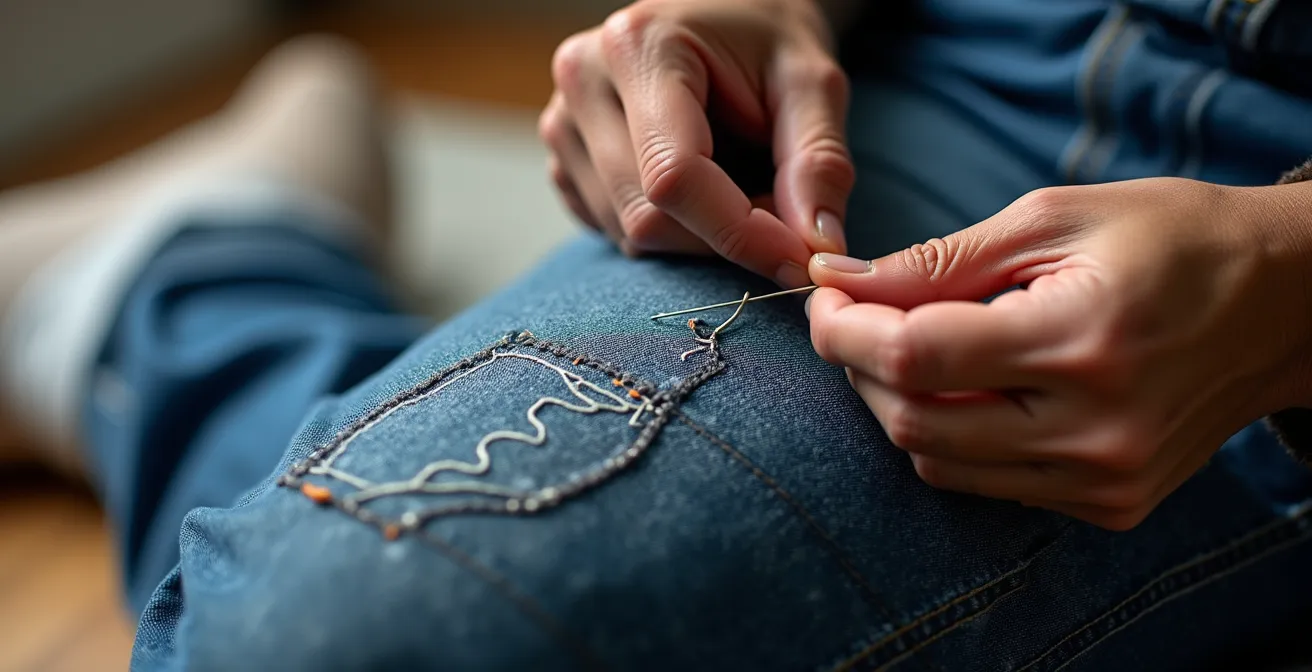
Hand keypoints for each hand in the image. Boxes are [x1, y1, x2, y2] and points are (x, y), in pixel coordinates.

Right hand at [539, 0, 853, 286]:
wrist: (727, 18)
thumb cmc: (770, 44)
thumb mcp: (812, 85)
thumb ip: (817, 164)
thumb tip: (816, 252)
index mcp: (641, 47)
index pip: (674, 176)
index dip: (738, 233)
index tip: (797, 260)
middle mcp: (584, 80)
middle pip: (647, 217)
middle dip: (723, 235)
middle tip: (777, 202)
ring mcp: (562, 122)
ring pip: (630, 234)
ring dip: (698, 235)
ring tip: (735, 180)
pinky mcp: (562, 160)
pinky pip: (614, 232)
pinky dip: (668, 231)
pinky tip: (693, 187)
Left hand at [806, 178, 1311, 529]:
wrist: (1282, 304)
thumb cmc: (1169, 238)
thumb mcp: (1052, 219)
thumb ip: (938, 261)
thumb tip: (839, 282)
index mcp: (1082, 341)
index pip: (913, 355)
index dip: (843, 328)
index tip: (825, 297)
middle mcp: (1094, 428)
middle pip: (911, 420)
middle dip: (858, 366)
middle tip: (854, 317)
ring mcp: (1105, 478)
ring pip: (937, 462)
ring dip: (898, 404)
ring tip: (912, 346)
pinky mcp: (1110, 504)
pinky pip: (987, 483)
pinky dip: (953, 436)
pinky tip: (972, 386)